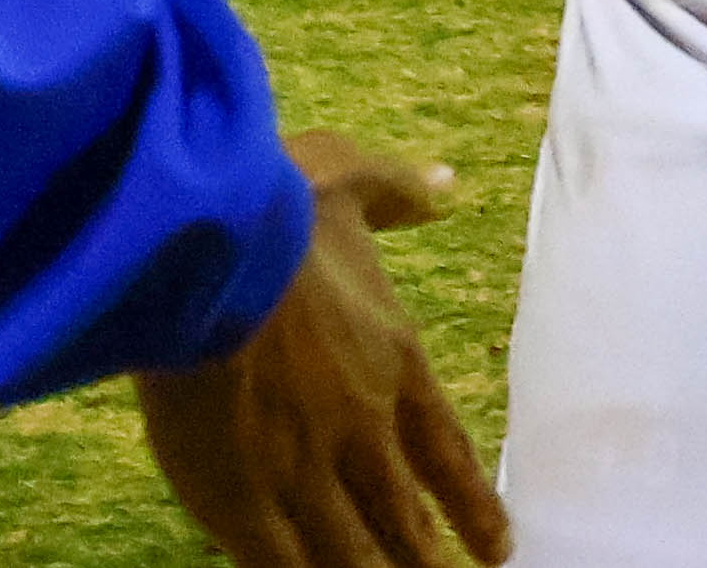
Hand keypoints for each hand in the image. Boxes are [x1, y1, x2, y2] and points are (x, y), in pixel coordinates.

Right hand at [139, 131, 509, 567]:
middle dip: (425, 564)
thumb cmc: (274, 204)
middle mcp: (362, 428)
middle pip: (404, 523)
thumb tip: (446, 185)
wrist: (207, 250)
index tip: (498, 548)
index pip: (447, 454)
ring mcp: (306, 472)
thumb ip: (397, 189)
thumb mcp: (347, 176)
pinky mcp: (244, 501)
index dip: (474, 508)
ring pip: (353, 558)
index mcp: (394, 360)